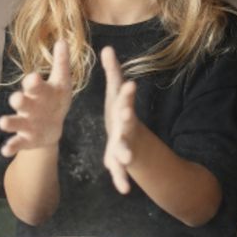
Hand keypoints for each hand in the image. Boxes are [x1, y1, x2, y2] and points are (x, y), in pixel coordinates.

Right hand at [0, 40, 71, 156]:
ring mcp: (25, 123)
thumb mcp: (62, 83)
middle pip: (22, 102)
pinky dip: (11, 146)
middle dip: (19, 100)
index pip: (34, 84)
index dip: (34, 82)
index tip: (35, 78)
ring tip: (3, 123)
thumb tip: (62, 40)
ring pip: (15, 122)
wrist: (52, 126)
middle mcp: (29, 106)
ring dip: (9, 122)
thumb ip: (61, 63)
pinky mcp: (26, 139)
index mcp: (39, 91)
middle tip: (16, 99)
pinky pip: (17, 142)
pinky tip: (5, 150)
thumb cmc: (56, 99)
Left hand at [101, 46, 138, 194]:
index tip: (129, 84)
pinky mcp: (119, 160)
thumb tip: (107, 48)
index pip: (125, 99)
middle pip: (127, 125)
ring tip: (124, 159)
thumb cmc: (119, 111)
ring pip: (125, 150)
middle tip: (126, 118)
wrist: (128, 135)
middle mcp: (126, 128)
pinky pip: (120, 171)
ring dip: (125, 154)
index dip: (127, 93)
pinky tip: (122, 189)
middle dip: (127, 121)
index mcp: (123, 110)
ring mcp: (125, 145)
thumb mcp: (115, 93)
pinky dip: (121, 179)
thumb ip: (112, 73)